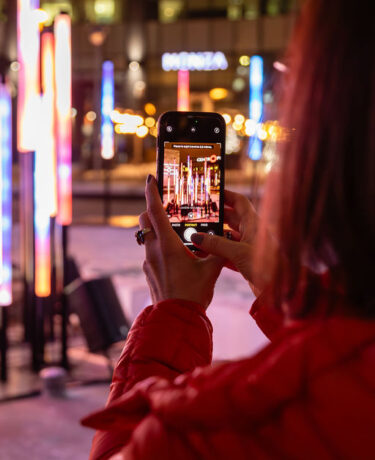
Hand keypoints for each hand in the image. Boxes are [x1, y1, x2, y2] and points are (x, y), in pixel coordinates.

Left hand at [139, 175, 224, 308]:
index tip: (150, 178)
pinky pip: (150, 252)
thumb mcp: (211, 270)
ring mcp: (147, 262)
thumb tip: (226, 239)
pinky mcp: (148, 272)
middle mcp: (153, 250)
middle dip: (151, 210)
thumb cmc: (193, 293)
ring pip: (146, 236)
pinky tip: (175, 256)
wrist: (176, 319)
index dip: (152, 191)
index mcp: (167, 244)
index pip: (155, 210)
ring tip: (174, 232)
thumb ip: (218, 251)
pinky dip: (159, 247)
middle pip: (144, 220)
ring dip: (156, 229)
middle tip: (166, 207)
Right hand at [191, 190, 277, 294]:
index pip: (239, 202)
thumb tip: (196, 237)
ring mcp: (249, 247)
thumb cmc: (267, 267)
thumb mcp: (238, 253)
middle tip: (198, 215)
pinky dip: (217, 253)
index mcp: (254, 223)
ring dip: (214, 236)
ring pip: (228, 236)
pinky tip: (205, 254)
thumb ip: (216, 244)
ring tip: (197, 234)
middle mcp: (252, 232)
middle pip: (231, 218)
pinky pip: (228, 253)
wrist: (281, 289)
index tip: (211, 193)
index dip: (226, 195)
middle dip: (216, 217)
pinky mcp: (246, 261)